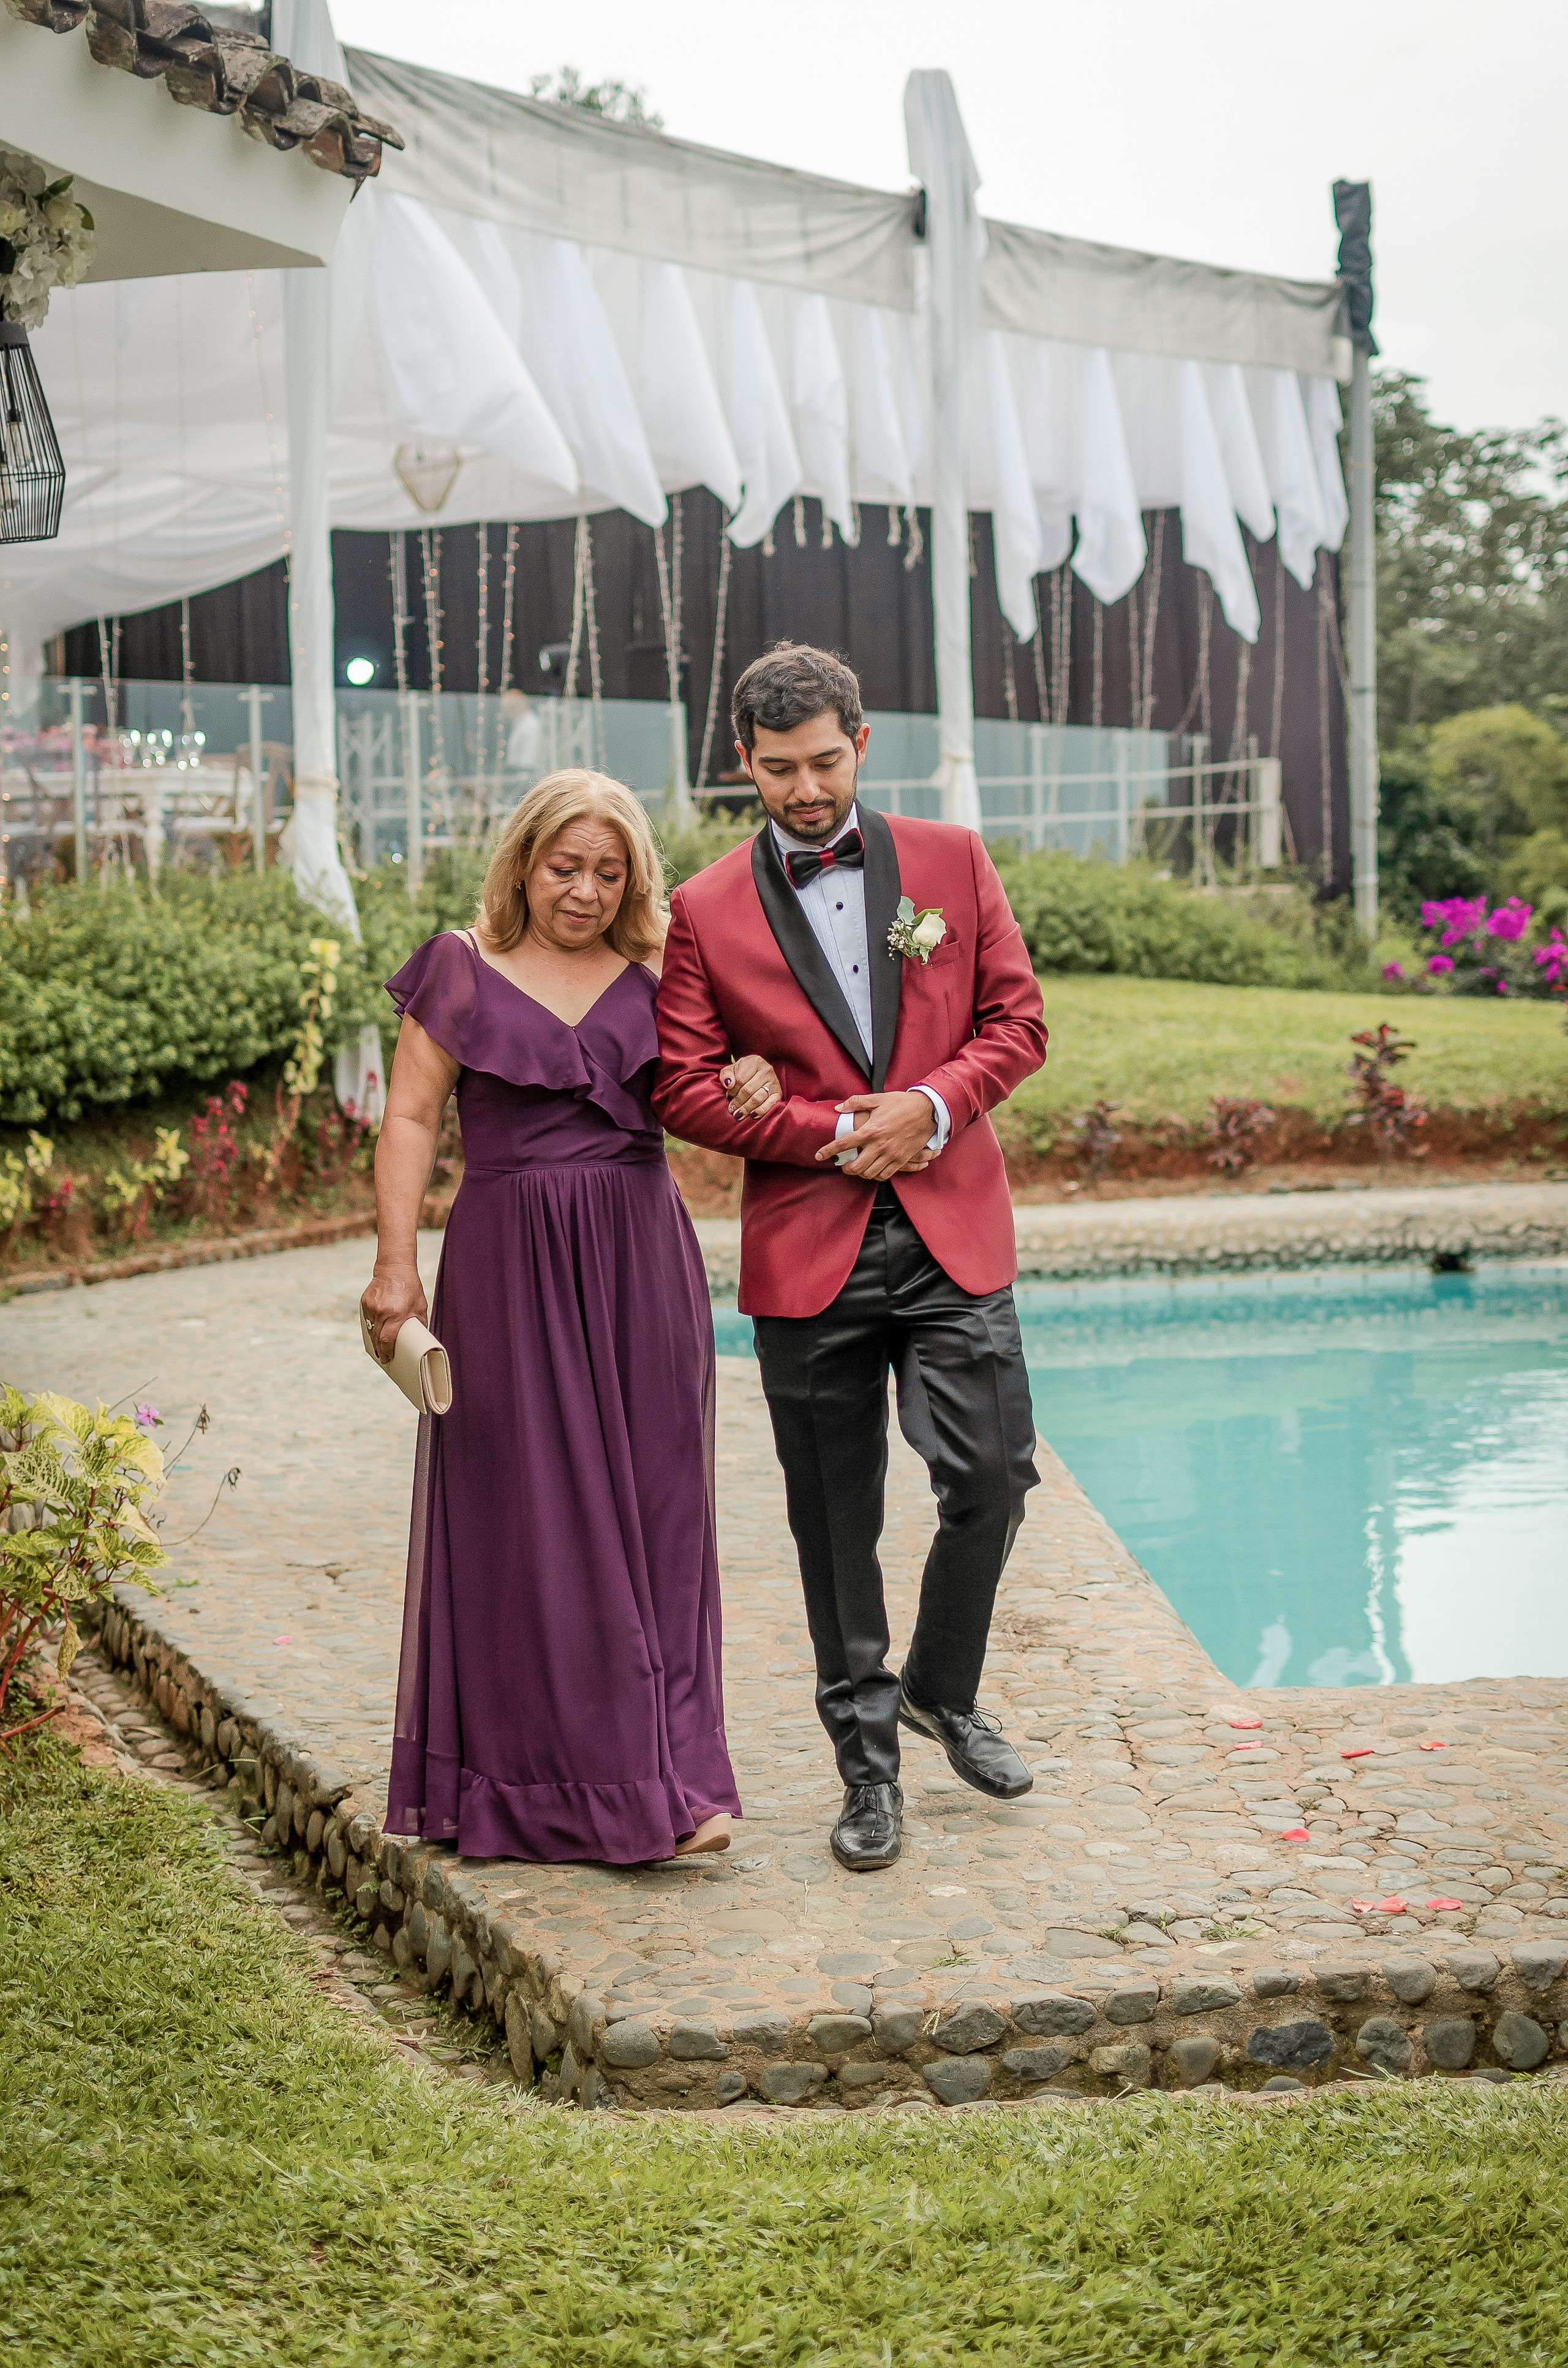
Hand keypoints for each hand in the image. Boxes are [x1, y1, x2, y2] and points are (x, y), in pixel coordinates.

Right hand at [361, 1264, 427, 1361]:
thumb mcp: (420, 1306)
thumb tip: (420, 1338)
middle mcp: (381, 1312)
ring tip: (379, 1349)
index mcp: (395, 1314)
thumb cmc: (410, 1288)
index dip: (387, 1351)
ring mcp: (371, 1307)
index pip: (387, 1339)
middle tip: (383, 1358)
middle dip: (380, 1350)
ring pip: (370, 1330)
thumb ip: (419, 1323)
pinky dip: (372, 1327)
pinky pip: (367, 1320)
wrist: (394, 1269)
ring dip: (374, 1340)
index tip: (388, 1358)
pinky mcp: (365, 1303)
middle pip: (377, 1338)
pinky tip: (376, 1332)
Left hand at [721, 1053, 781, 1118]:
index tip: (728, 1096)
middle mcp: (766, 1070)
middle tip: (732, 1109)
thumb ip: (726, 1075)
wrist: (758, 1072)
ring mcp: (774, 1081)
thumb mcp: (732, 1069)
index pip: (740, 1079)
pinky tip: (753, 1115)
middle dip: (738, 1101)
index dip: (733, 1090)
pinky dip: (761, 1110)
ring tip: (738, 1114)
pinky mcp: (778, 1092)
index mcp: (754, 1061)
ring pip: (758, 1098)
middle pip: (749, 1089)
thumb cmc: (742, 1072)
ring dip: (747, 1108)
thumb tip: (728, 1084)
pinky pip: (770, 1104)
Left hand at [818, 1091, 936, 1180]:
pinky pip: (885, 1175)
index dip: (828, 1151)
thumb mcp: (878, 1099)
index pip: (843, 1143)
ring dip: (860, 1173)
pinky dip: (876, 1175)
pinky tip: (872, 1169)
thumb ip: (856, 1103)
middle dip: (845, 1168)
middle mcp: (879, 1145)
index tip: (819, 1155)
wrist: (928, 1110)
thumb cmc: (902, 1103)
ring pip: (869, 1173)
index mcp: (871, 1130)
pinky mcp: (901, 1159)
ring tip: (857, 1167)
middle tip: (843, 1164)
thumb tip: (839, 1108)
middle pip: (856, 1166)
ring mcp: (891, 1154)